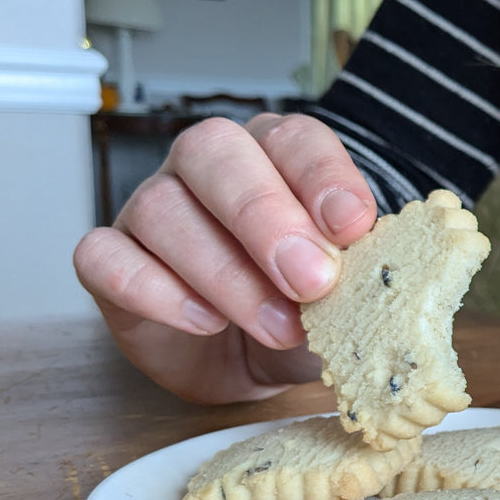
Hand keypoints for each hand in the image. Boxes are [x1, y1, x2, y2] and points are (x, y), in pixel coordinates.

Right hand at [74, 113, 377, 402]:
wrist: (251, 362)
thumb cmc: (303, 310)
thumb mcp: (348, 295)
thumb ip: (364, 276)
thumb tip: (393, 277)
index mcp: (276, 157)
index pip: (295, 138)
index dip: (323, 176)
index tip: (354, 226)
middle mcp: (208, 168)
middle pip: (216, 153)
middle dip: (267, 218)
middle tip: (312, 281)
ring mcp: (151, 208)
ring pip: (164, 210)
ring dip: (226, 273)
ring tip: (277, 326)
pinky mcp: (110, 261)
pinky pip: (107, 258)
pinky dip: (154, 290)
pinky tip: (202, 321)